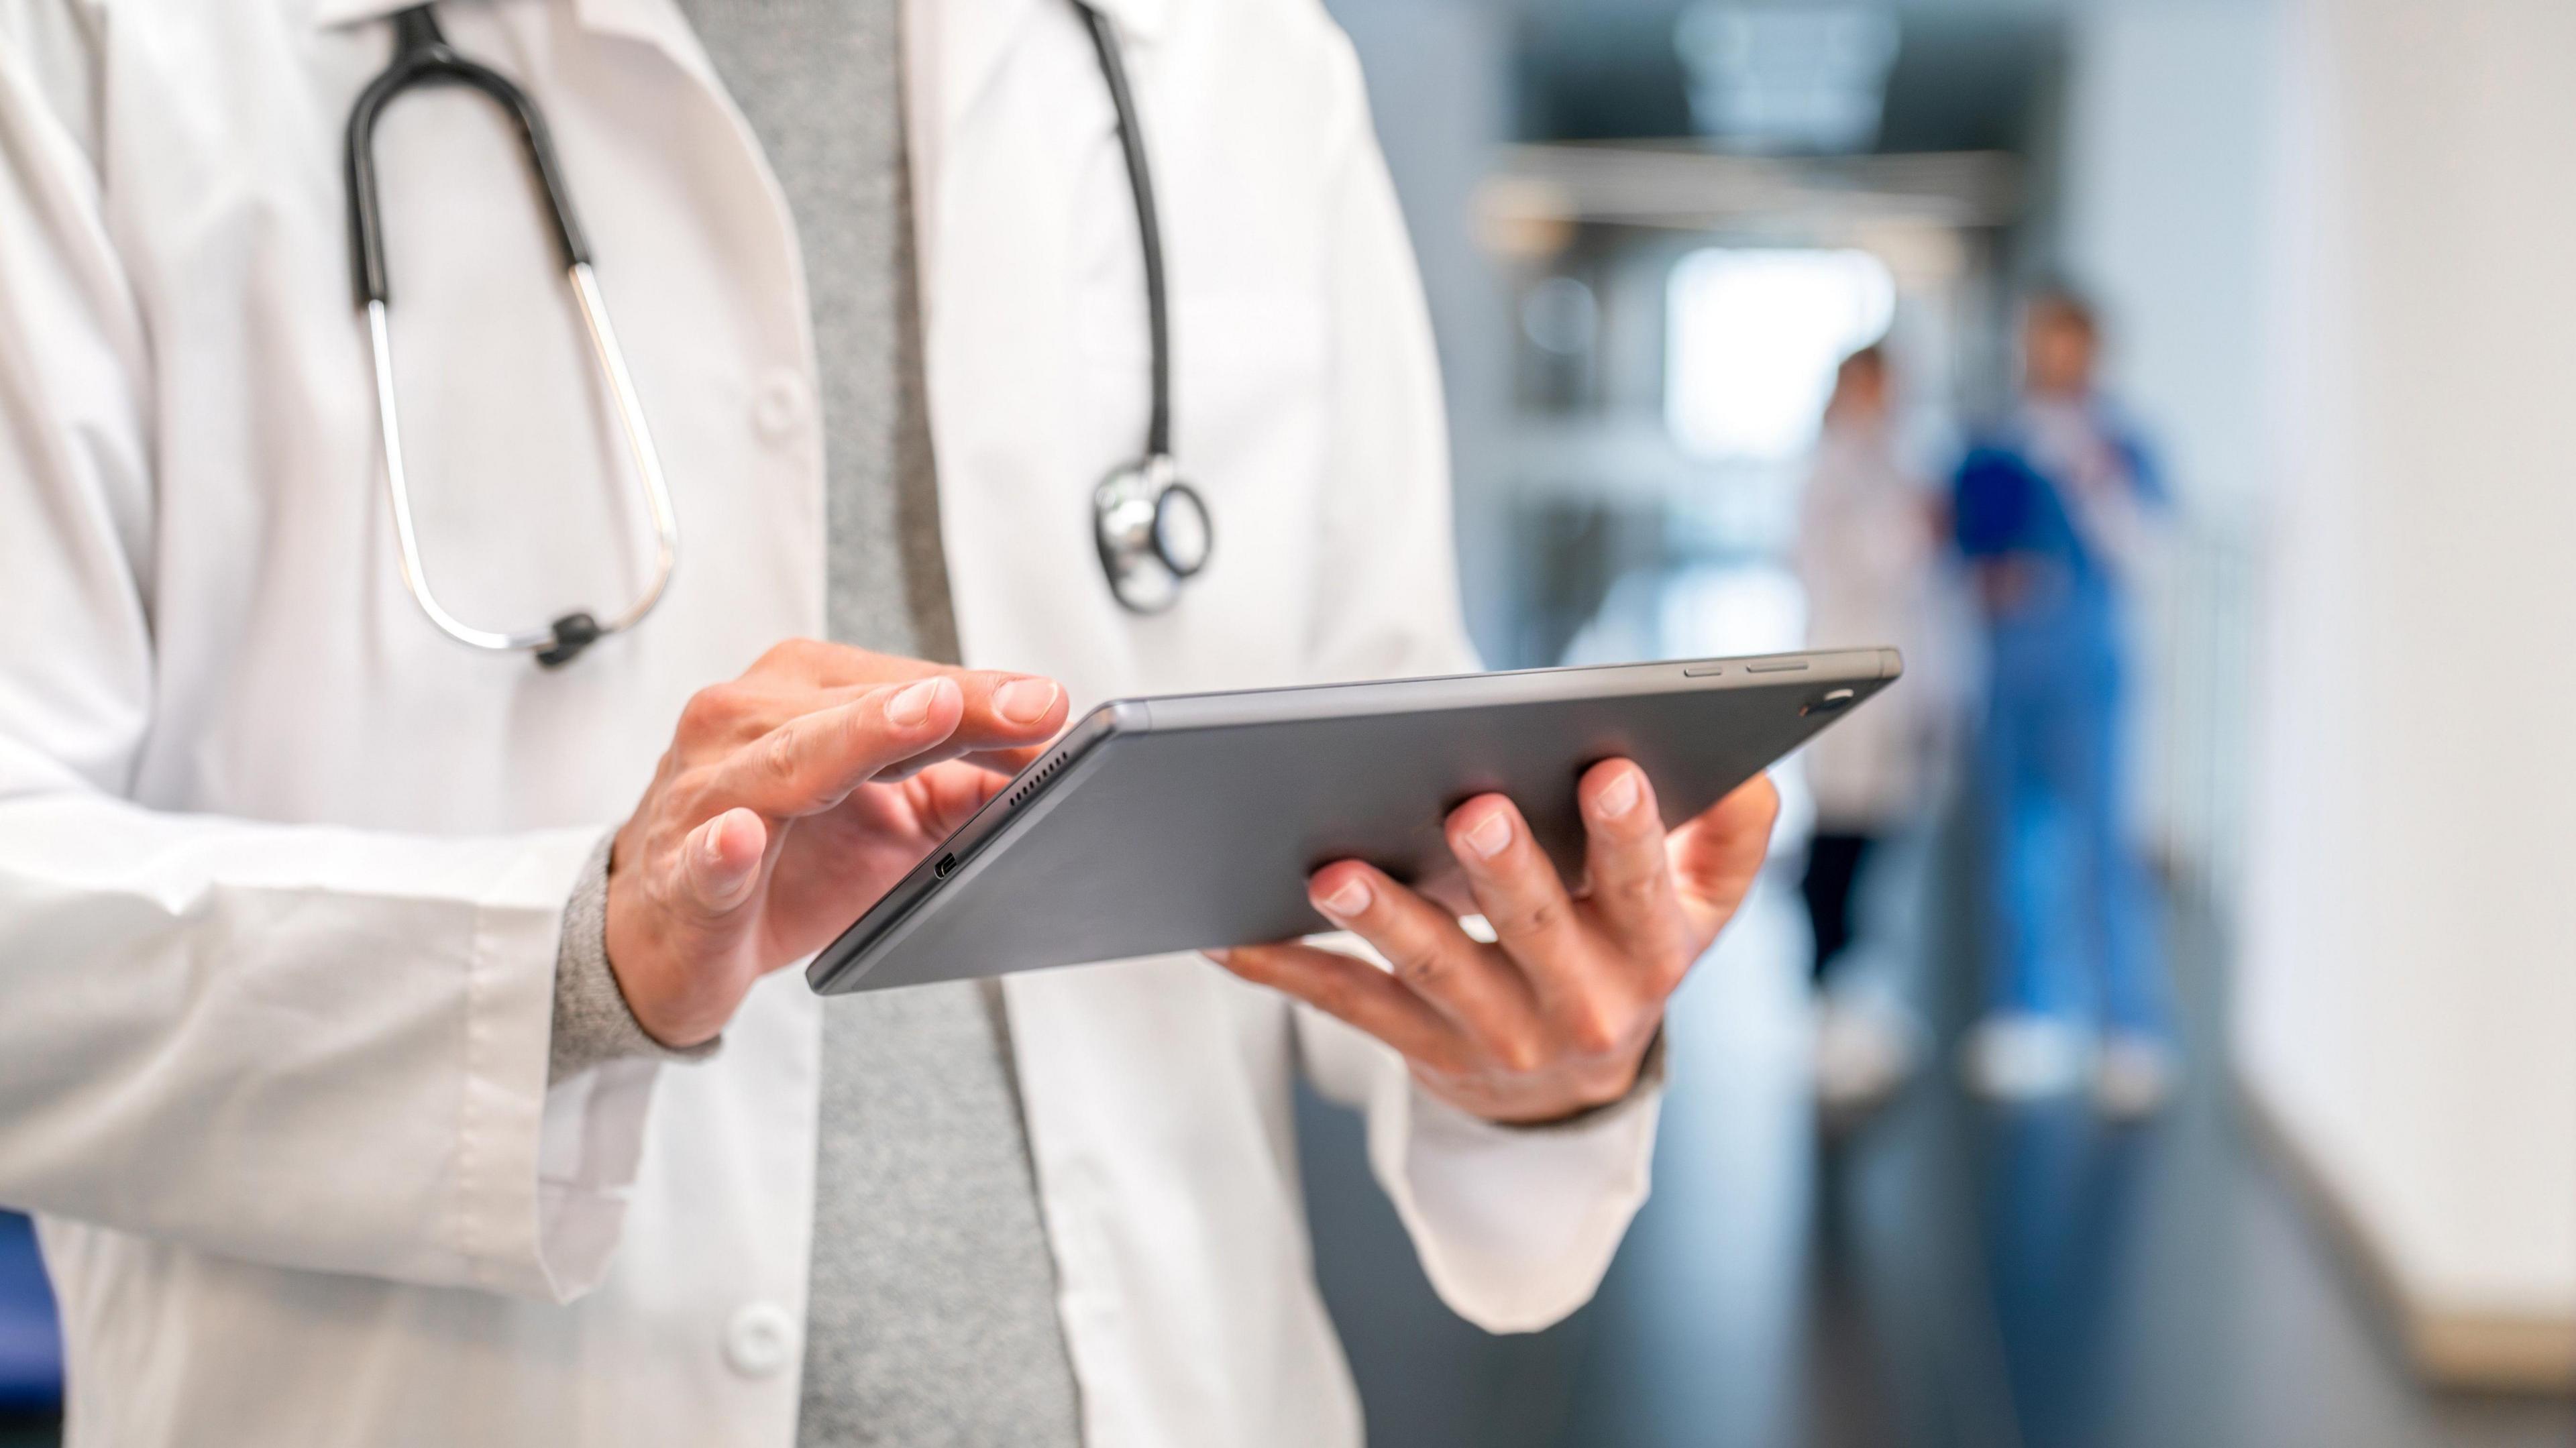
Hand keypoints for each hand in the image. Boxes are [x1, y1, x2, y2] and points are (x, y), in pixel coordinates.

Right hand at [605, 640, 1069, 1046]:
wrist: (661, 938)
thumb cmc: (778, 863)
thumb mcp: (886, 821)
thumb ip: (959, 789)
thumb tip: (1048, 769)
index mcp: (801, 695)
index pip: (904, 686)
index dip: (982, 696)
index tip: (1052, 704)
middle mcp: (746, 722)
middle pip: (858, 710)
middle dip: (945, 706)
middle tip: (1022, 706)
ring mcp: (705, 793)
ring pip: (786, 760)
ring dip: (854, 740)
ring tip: (923, 720)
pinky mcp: (675, 873)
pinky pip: (701, 857)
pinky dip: (721, 850)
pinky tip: (740, 839)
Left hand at [1214, 766, 1779, 1123]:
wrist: (1573, 1093)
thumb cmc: (1629, 954)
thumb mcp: (1702, 907)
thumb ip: (1730, 835)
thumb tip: (1750, 768)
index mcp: (1651, 952)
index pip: (1642, 887)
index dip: (1631, 833)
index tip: (1611, 769)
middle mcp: (1578, 1005)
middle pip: (1534, 930)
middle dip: (1503, 870)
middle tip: (1470, 809)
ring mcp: (1494, 1034)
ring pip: (1433, 971)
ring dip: (1383, 917)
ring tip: (1333, 868)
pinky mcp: (1421, 1049)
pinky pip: (1349, 1005)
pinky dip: (1287, 968)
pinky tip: (1232, 932)